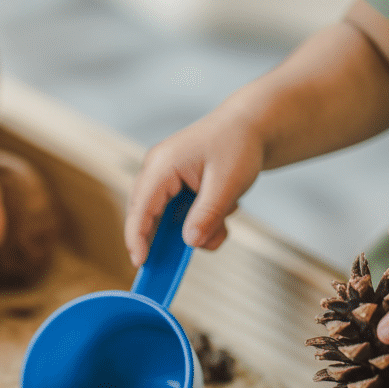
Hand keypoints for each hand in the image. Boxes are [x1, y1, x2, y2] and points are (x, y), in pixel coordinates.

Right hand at [124, 108, 265, 265]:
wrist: (251, 125)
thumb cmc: (239, 144)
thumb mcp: (227, 183)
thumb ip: (208, 215)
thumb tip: (191, 242)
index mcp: (162, 165)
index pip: (141, 208)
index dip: (137, 238)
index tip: (140, 263)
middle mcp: (156, 170)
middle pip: (146, 215)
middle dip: (169, 238)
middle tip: (185, 258)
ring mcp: (163, 177)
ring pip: (165, 218)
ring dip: (193, 228)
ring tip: (223, 221)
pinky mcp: (174, 185)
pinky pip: (177, 213)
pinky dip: (199, 221)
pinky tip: (222, 212)